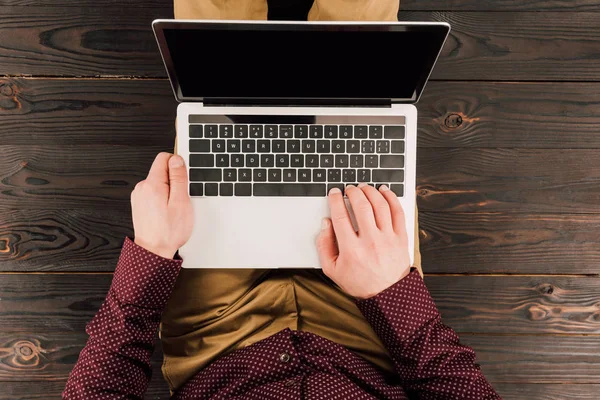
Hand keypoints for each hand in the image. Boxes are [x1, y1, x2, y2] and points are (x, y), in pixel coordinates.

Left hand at [131, 153, 193, 258]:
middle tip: (180, 199)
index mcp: (152, 184)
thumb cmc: (169, 232)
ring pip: (159, 183)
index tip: (183, 178)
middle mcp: (142, 188)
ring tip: (173, 209)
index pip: (164, 158)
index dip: (177, 165)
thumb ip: (179, 178)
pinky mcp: (140, 204)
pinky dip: (162, 199)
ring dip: (169, 191)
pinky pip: (154, 193)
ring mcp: (139, 196)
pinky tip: (166, 212)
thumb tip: (176, 159)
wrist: (153, 252)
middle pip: (162, 171)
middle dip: (174, 181)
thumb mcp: (181, 202)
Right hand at [316, 184, 410, 298]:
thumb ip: (324, 245)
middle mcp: (370, 241)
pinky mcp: (401, 238)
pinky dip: (391, 198)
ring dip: (371, 192)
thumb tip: (325, 224)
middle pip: (361, 206)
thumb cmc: (359, 282)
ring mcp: (387, 239)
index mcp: (351, 249)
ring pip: (380, 205)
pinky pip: (397, 212)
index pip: (340, 216)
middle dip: (353, 192)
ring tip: (364, 188)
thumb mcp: (332, 269)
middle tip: (350, 189)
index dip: (336, 200)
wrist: (387, 295)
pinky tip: (384, 191)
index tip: (335, 193)